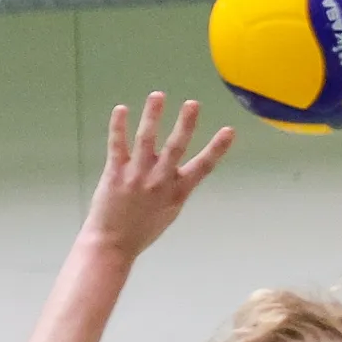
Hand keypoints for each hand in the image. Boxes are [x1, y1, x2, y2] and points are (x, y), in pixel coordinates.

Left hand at [81, 93, 232, 260]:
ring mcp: (136, 176)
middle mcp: (159, 182)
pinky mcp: (115, 174)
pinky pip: (117, 145)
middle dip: (185, 124)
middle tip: (193, 104)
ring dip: (153, 115)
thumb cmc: (141, 230)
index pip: (202, 167)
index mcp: (176, 192)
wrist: (112, 245)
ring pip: (146, 140)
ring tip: (158, 95)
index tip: (229, 130)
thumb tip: (184, 169)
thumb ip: (176, 188)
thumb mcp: (168, 212)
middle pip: (175, 148)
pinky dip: (118, 126)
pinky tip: (121, 109)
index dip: (217, 148)